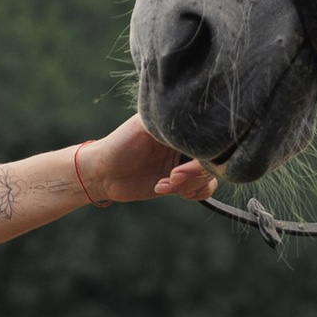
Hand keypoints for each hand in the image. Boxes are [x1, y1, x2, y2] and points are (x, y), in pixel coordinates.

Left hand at [80, 114, 219, 205]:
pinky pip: (204, 189)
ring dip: (187, 186)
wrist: (103, 172)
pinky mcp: (183, 181)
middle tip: (171, 178)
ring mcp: (186, 161)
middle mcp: (187, 142)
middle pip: (213, 160)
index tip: (179, 168)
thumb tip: (196, 123)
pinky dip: (191, 194)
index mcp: (181, 125)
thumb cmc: (120, 144)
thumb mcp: (144, 128)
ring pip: (209, 176)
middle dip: (194, 174)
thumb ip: (170, 123)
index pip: (208, 137)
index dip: (201, 156)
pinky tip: (164, 189)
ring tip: (161, 186)